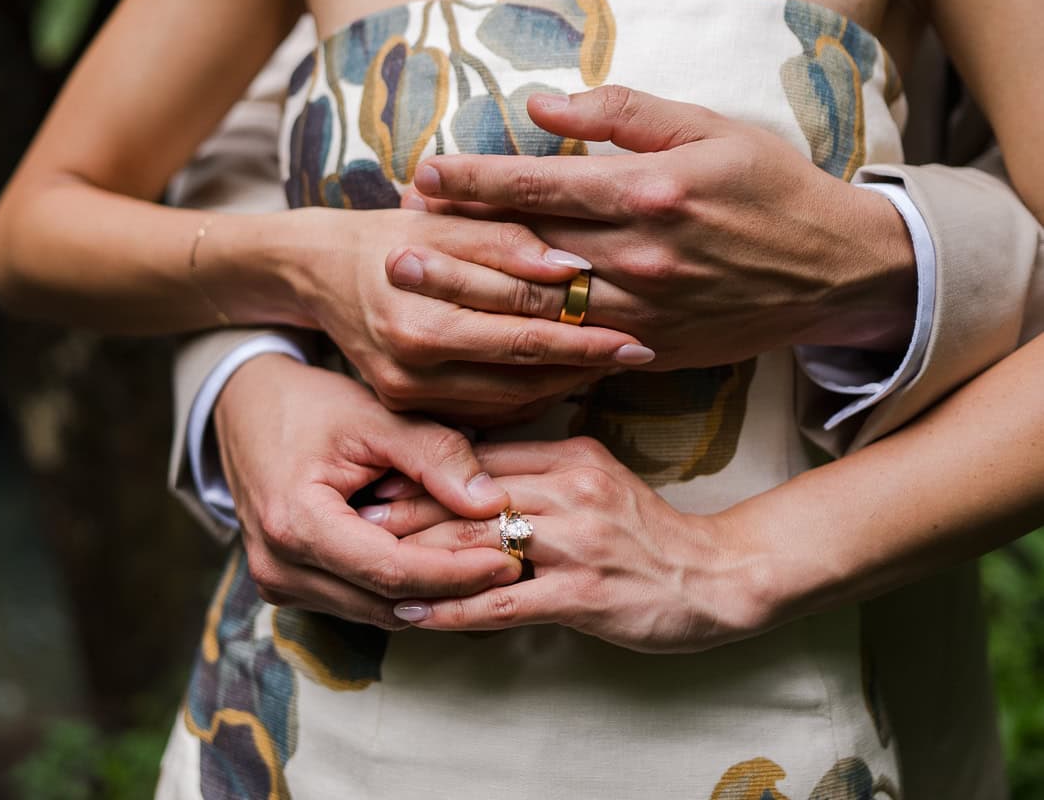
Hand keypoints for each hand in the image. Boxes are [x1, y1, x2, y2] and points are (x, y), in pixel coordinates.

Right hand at [214, 353, 520, 627]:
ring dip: (431, 592)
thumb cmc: (308, 405)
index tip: (510, 557)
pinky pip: (358, 601)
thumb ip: (434, 456)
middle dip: (454, 586)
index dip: (457, 572)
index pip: (392, 572)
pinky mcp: (286, 585)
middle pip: (387, 601)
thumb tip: (493, 503)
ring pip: (376, 610)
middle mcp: (279, 567)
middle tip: (514, 560)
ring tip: (486, 561)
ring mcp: (278, 582)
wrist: (246, 407)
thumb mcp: (373, 416)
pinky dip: (402, 586)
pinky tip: (441, 561)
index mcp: (295, 524)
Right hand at [282, 206, 652, 423]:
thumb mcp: (444, 221)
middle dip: (586, 358)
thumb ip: (506, 241)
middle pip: (520, 365)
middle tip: (641, 350)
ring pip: (509, 396)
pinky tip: (564, 376)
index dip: (582, 321)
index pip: (520, 318)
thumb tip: (572, 266)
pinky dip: (530, 395)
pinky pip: (486, 409)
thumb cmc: (392, 234)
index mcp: (419, 309)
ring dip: (565, 380)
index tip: (636, 323)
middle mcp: (410, 359)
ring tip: (611, 361)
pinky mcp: (406, 406)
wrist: (321, 272)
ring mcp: (406, 390)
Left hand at [367, 437, 774, 651]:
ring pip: (478, 546)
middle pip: (468, 495)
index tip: (371, 474)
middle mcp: (570, 490)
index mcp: (569, 455)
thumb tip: (466, 463)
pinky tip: (415, 615)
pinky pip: (504, 603)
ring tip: (365, 562)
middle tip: (350, 514)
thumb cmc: (647, 531)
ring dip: (417, 558)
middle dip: (404, 507)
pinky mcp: (584, 595)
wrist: (719, 576)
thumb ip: (538, 465)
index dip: (421, 467)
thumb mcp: (595, 475)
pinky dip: (454, 609)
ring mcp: (577, 544)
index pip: (478, 454)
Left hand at [399, 85, 917, 368]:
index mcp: (649, 192)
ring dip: (472, 300)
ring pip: (541, 308)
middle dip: (453, 249)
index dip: (475, 181)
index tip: (423, 176)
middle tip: (390, 248)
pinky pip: (576, 352)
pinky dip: (524, 346)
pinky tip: (477, 344)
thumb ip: (622, 113)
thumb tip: (541, 106)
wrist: (838, 269)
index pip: (540, 184)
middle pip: (525, 253)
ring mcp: (645, 310)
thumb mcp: (707, 127)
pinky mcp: (652, 349)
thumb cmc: (770, 185)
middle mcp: (641, 255)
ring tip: (414, 292)